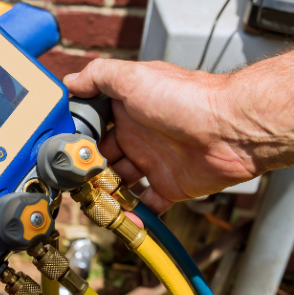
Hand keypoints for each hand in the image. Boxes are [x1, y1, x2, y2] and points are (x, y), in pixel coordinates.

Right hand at [64, 59, 256, 213]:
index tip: (62, 152)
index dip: (77, 139)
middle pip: (102, 159)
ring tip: (90, 202)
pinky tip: (121, 218)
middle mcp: (138, 136)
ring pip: (120, 183)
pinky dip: (135, 214)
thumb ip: (98, 76)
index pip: (93, 127)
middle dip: (87, 171)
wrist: (231, 128)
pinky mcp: (170, 186)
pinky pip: (148, 204)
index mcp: (127, 111)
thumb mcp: (132, 77)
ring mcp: (153, 162)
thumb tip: (69, 82)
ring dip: (105, 194)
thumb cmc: (186, 98)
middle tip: (73, 183)